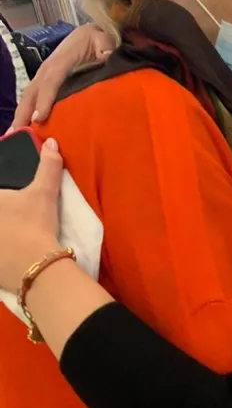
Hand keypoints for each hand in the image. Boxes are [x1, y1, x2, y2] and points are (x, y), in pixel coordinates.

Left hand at [0, 139, 62, 292]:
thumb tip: (51, 142)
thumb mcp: (44, 192)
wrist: (35, 265)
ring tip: (10, 230)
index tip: (10, 197)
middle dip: (3, 207)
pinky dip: (0, 248)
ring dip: (1, 227)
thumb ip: (48, 166)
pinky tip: (6, 249)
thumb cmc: (34, 224)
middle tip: (11, 212)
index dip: (3, 192)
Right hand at [12, 24, 113, 127]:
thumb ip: (104, 48)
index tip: (39, 118)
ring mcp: (44, 75)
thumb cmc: (96, 40)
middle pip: (32, 92)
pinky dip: (26, 111)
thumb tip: (105, 57)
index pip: (51, 81)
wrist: (89, 33)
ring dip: (21, 114)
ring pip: (29, 96)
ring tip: (14, 135)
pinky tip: (24, 127)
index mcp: (61, 61)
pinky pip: (33, 97)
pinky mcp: (45, 81)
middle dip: (24, 112)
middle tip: (17, 134)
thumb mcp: (102, 40)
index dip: (45, 99)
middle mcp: (47, 69)